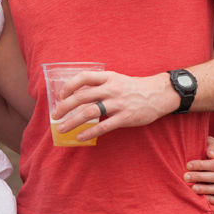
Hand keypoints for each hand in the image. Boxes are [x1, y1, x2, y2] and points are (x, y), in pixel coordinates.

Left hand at [51, 70, 178, 141]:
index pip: (83, 77)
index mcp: (108, 77)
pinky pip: (103, 126)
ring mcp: (118, 103)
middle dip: (65, 107)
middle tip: (55, 115)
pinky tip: (79, 136)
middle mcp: (111, 89)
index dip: (69, 86)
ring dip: (72, 121)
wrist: (158, 94)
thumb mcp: (116, 79)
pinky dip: (89, 132)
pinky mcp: (125, 117)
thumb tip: (78, 95)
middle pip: (82, 96)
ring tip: (62, 128)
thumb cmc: (133, 88)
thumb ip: (99, 84)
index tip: (61, 96)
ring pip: (89, 112)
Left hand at [185, 135, 213, 205]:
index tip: (187, 165)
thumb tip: (211, 155)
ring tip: (193, 189)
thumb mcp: (207, 142)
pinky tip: (202, 199)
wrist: (201, 155)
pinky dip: (213, 200)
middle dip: (199, 177)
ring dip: (206, 189)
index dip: (201, 165)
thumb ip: (210, 146)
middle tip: (185, 177)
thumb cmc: (203, 147)